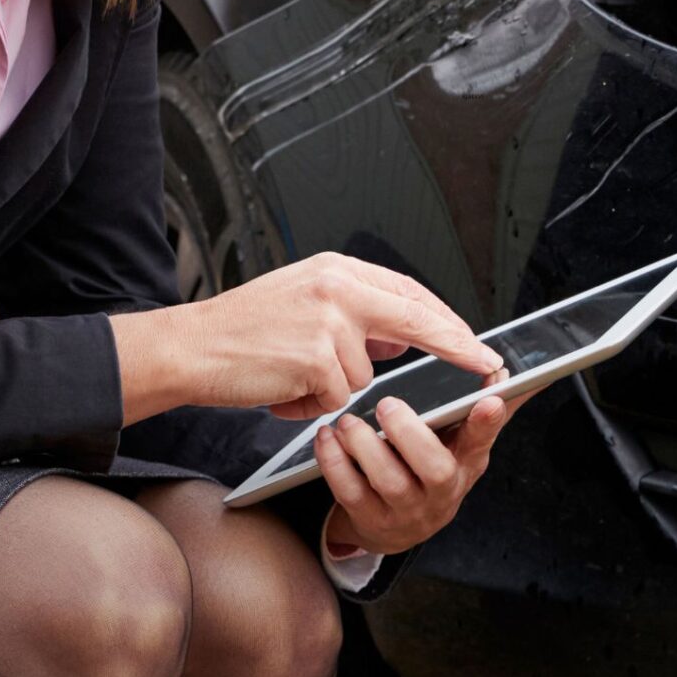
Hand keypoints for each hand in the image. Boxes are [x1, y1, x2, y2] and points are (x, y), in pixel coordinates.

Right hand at [107, 253, 499, 422]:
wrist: (190, 347)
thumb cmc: (240, 330)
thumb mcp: (302, 302)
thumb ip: (353, 314)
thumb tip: (399, 338)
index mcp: (335, 270)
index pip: (407, 292)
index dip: (444, 319)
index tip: (474, 340)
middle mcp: (336, 288)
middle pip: (414, 320)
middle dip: (454, 346)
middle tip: (486, 365)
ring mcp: (327, 322)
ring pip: (364, 377)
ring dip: (331, 390)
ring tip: (289, 376)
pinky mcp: (315, 358)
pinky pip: (335, 399)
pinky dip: (310, 406)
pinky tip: (281, 390)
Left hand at [316, 381, 536, 556]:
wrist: (396, 526)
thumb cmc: (429, 470)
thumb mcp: (460, 444)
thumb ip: (480, 409)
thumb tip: (505, 369)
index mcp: (466, 463)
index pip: (482, 441)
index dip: (487, 423)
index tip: (489, 399)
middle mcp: (441, 491)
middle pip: (435, 469)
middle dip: (411, 435)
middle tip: (388, 405)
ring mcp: (406, 510)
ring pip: (389, 482)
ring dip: (366, 447)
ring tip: (349, 422)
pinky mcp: (371, 521)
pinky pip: (351, 492)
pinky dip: (335, 463)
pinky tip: (328, 438)